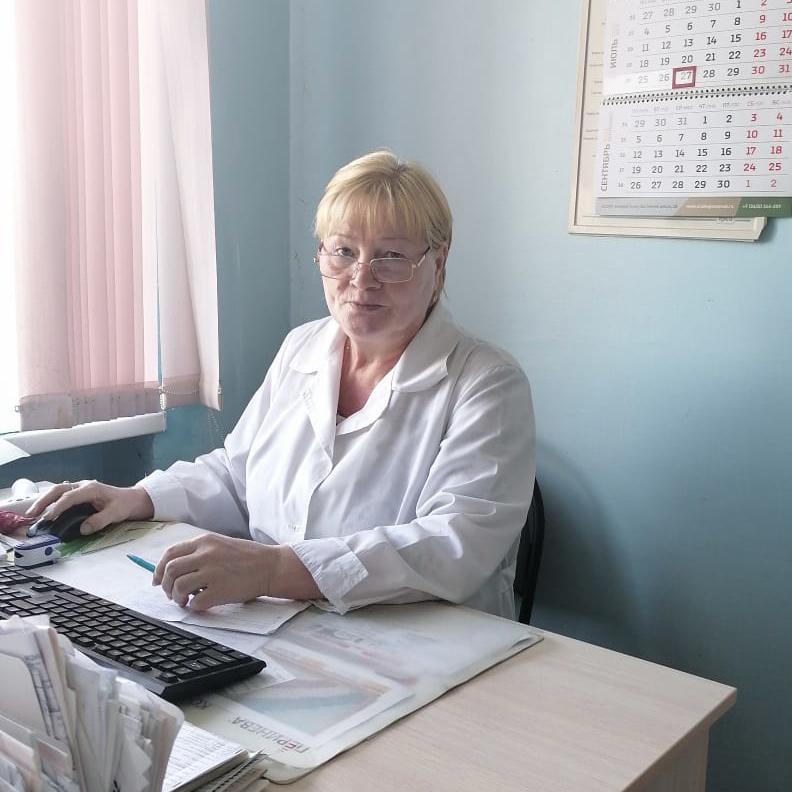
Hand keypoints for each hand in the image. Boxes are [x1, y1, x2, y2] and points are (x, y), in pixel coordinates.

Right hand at [26, 480, 153, 535]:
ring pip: (57, 492)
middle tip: (31, 514)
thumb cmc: (125, 504)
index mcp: (91, 489)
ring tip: (31, 514)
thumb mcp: (116, 513)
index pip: (70, 497)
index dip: (58, 507)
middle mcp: (83, 486)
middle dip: (43, 501)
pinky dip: (50, 503)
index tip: (48, 517)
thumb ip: (100, 520)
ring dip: (44, 501)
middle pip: (58, 490)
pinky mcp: (79, 494)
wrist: (132, 499)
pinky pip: (61, 496)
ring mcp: (80, 489)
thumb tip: (83, 529)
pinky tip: (43, 513)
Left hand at [153, 533, 321, 609]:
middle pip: (170, 570)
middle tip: (171, 593)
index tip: (157, 580)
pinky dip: (193, 607)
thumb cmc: (247, 557)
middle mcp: (206, 554)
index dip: (158, 569)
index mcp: (205, 541)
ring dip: (177, 597)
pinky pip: (195, 602)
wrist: (271, 566)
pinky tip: (200, 605)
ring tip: (185, 600)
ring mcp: (212, 572)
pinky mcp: (220, 590)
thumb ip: (199, 552)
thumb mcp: (221, 544)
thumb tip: (174, 569)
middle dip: (165, 585)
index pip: (170, 554)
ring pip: (178, 587)